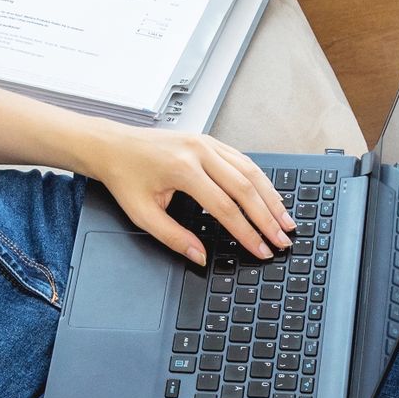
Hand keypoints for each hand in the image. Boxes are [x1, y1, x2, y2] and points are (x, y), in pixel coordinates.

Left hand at [81, 126, 295, 263]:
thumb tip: (200, 257)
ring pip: (250, 171)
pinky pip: (242, 160)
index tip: (261, 250)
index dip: (246, 232)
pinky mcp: (209, 140)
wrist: (113, 145)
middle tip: (283, 239)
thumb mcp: (143, 214)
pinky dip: (259, 180)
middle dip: (268, 218)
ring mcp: (207, 143)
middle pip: (245, 188)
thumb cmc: (125, 177)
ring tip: (286, 220)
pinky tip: (269, 196)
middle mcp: (200, 151)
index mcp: (183, 170)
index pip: (225, 207)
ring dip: (271, 197)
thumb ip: (174, 238)